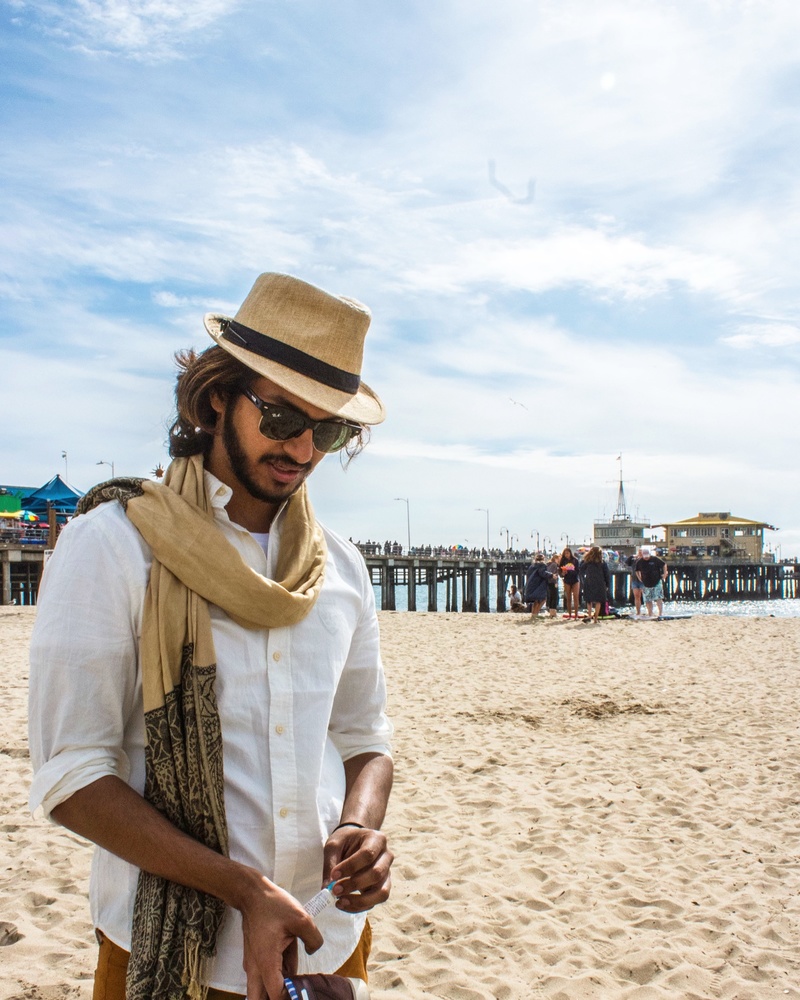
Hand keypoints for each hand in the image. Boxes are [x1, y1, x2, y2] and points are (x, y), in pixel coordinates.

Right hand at [238, 872, 322, 999]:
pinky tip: (290, 957)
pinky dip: (278, 975)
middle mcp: (256, 968)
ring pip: (262, 990)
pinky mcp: (256, 958)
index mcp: (267, 962)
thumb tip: (314, 949)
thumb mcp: (300, 919)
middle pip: (260, 999)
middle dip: (278, 999)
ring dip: (278, 987)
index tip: (303, 993)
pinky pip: (266, 975)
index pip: (276, 995)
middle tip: (296, 991)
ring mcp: (254, 964)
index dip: (291, 998)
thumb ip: (313, 939)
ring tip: (296, 975)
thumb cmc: (273, 905)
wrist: (253, 893)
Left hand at [322, 825, 392, 912]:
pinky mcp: (383, 887)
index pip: (368, 854)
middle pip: (376, 874)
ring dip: (360, 901)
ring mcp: (387, 873)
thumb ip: (330, 864)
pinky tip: (343, 904)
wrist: (355, 841)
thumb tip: (326, 889)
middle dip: (354, 885)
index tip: (333, 875)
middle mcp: (386, 856)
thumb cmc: (345, 841)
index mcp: (377, 839)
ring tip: (340, 901)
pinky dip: (359, 906)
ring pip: (381, 892)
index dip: (351, 866)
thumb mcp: (334, 845)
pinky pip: (375, 902)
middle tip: (334, 891)